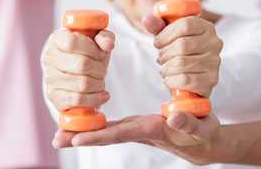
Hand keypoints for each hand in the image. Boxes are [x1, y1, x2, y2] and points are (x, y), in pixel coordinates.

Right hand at [41, 29, 114, 110]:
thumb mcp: (98, 41)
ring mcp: (49, 78)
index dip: (92, 49)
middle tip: (103, 70)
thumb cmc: (88, 53)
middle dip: (100, 69)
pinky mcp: (53, 96)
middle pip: (82, 65)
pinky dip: (95, 98)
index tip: (100, 53)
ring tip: (101, 81)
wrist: (77, 72)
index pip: (72, 42)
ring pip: (82, 84)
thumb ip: (105, 37)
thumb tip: (108, 45)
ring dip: (99, 84)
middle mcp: (49, 57)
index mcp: (58, 39)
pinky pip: (78, 100)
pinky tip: (102, 95)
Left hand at [53, 111, 219, 164]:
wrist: (203, 142)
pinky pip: (114, 126)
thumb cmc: (204, 133)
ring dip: (84, 132)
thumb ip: (190, 123)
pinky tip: (84, 123)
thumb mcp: (203, 127)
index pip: (122, 133)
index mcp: (152, 130)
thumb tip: (172, 118)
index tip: (77, 138)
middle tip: (56, 140)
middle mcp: (140, 131)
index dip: (99, 135)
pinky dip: (96, 125)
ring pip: (107, 131)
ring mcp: (137, 129)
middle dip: (81, 137)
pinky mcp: (138, 124)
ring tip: (60, 135)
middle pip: (107, 135)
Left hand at [142, 14, 222, 96]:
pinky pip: (185, 80)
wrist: (190, 76)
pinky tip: (169, 79)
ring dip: (166, 68)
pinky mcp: (211, 80)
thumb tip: (148, 19)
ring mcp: (215, 62)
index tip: (157, 43)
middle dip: (164, 54)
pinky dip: (171, 80)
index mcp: (206, 27)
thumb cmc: (178, 51)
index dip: (165, 34)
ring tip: (165, 69)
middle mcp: (214, 43)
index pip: (185, 25)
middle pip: (182, 45)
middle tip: (160, 58)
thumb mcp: (168, 35)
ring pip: (181, 63)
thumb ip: (157, 26)